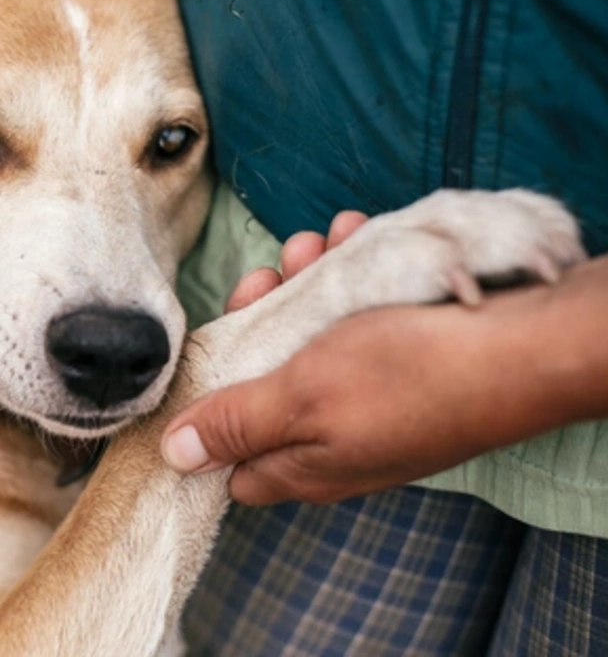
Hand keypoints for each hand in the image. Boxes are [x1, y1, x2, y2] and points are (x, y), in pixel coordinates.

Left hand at [162, 217, 607, 505]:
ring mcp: (371, 401)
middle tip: (266, 276)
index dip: (207, 411)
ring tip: (315, 243)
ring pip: (311, 341)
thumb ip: (237, 423)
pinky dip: (350, 279)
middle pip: (266, 383)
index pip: (232, 461)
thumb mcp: (301, 397)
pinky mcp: (403, 362)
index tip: (203, 352)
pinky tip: (354, 238)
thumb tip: (176, 455)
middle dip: (257, 322)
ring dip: (304, 286)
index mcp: (304, 464)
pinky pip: (358, 322)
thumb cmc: (408, 375)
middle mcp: (335, 439)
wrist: (525, 347)